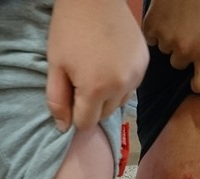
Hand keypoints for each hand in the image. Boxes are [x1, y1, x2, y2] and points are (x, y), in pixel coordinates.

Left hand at [46, 0, 148, 131]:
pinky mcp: (144, 64)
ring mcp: (136, 75)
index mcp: (96, 89)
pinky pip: (131, 86)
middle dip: (91, 105)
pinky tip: (110, 64)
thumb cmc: (68, 30)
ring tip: (96, 71)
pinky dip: (120, 82)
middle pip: (104, 115)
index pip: (86, 124)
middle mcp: (120, 86)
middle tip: (81, 80)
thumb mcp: (55, 66)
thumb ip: (57, 101)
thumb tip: (64, 127)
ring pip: (119, 102)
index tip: (70, 97)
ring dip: (107, 96)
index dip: (75, 114)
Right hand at [143, 0, 199, 92]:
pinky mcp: (150, 28)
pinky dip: (156, 32)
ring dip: (170, 42)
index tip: (198, 78)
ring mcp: (165, 39)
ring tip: (177, 22)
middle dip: (184, 53)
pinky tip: (165, 19)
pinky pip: (151, 39)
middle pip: (180, 64)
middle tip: (189, 34)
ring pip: (165, 51)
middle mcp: (184, 49)